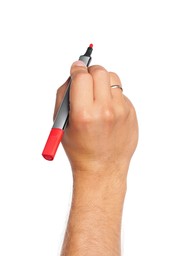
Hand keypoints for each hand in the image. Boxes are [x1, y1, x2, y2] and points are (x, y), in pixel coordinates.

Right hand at [54, 61, 137, 178]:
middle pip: (99, 72)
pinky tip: (107, 110)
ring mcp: (121, 112)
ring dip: (103, 81)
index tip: (76, 68)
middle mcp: (105, 111)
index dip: (77, 69)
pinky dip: (112, 95)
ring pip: (113, 79)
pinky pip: (121, 93)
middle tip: (86, 78)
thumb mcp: (63, 124)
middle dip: (90, 72)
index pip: (82, 76)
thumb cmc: (80, 149)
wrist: (102, 168)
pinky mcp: (131, 114)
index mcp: (84, 114)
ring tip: (97, 95)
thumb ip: (64, 96)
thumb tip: (73, 74)